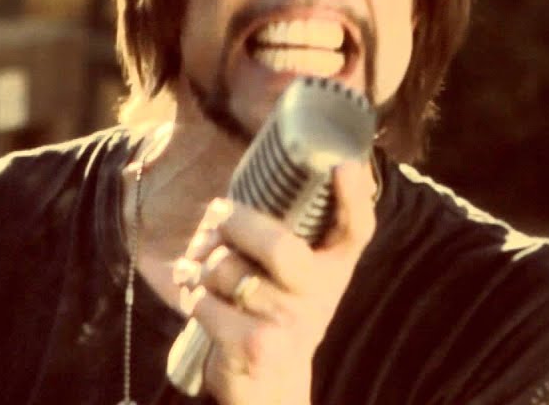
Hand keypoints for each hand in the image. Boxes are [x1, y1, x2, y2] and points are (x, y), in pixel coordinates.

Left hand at [172, 160, 378, 404]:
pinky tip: (199, 298)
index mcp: (333, 268)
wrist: (271, 387)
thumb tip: (288, 173)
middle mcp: (318, 295)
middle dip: (236, 222)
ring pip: (227, 269)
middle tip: (218, 214)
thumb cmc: (278, 311)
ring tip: (203, 267)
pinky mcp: (255, 347)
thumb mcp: (298, 275)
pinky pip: (205, 302)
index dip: (353, 197)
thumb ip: (295, 228)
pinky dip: (192, 295)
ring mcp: (288, 323)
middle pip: (279, 246)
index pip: (356, 229)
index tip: (343, 165)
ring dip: (202, 262)